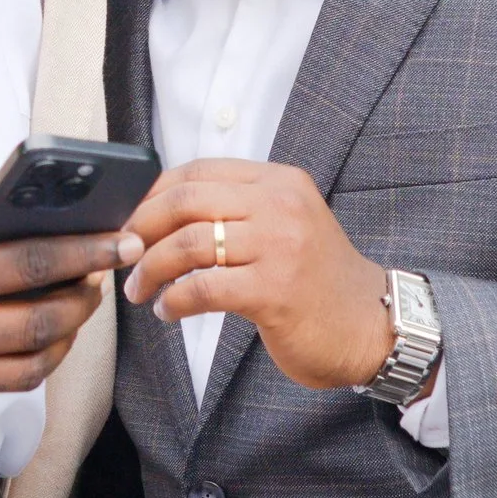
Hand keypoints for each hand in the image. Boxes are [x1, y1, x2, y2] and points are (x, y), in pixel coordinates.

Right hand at [0, 182, 143, 415]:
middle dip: (84, 297)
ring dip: (63, 337)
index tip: (120, 241)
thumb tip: (45, 211)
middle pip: (41, 323)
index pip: (32, 263)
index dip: (86, 252)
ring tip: (72, 308)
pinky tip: (31, 335)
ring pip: (28, 369)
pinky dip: (23, 363)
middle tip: (98, 275)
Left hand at [122, 158, 391, 391]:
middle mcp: (279, 205)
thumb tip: (162, 213)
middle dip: (142, 227)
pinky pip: (203, 288)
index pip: (199, 171)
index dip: (154, 194)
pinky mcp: (274, 291)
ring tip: (140, 289)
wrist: (372, 326)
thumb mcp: (285, 225)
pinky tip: (168, 311)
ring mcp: (279, 246)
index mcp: (279, 182)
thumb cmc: (317, 281)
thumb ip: (238, 211)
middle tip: (125, 254)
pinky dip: (174, 301)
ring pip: (189, 243)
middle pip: (187, 200)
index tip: (131, 220)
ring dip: (151, 268)